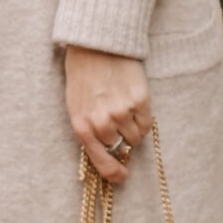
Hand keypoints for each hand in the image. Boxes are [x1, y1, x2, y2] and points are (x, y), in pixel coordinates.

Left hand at [64, 45, 150, 182]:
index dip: (113, 173)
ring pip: (135, 137)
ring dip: (131, 127)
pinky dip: (142, 118)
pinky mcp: (140, 101)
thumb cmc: (83, 76)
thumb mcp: (76, 106)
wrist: (96, 45)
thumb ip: (89, 130)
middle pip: (119, 147)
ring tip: (122, 105)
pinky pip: (146, 124)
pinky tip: (133, 102)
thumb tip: (108, 153)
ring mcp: (122, 112)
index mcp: (82, 125)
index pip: (100, 161)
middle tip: (114, 117)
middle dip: (119, 137)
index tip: (122, 176)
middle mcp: (102, 122)